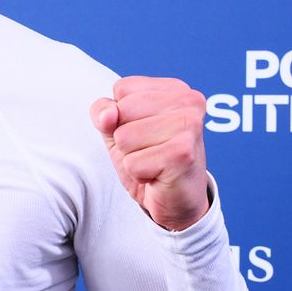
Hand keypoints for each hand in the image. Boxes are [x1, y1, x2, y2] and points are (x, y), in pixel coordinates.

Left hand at [90, 76, 209, 231]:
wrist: (177, 202)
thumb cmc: (149, 159)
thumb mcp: (117, 128)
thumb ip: (103, 111)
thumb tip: (108, 115)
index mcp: (175, 88)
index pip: (122, 88)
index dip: (120, 116)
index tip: (144, 131)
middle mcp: (188, 101)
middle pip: (122, 110)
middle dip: (125, 138)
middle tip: (150, 150)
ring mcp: (188, 126)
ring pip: (124, 137)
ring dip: (132, 157)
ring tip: (154, 162)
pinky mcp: (182, 154)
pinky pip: (132, 163)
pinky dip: (139, 174)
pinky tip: (158, 175)